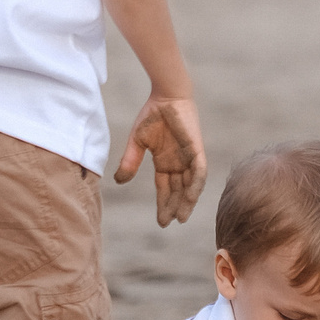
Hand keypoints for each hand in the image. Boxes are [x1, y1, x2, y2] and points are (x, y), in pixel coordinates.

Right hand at [114, 89, 205, 225]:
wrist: (166, 96)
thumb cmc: (152, 115)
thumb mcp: (137, 142)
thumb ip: (130, 161)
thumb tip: (119, 182)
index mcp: (165, 162)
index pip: (165, 188)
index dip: (163, 204)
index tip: (160, 222)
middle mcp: (179, 163)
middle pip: (177, 191)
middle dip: (173, 207)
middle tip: (168, 223)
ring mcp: (189, 158)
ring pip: (190, 185)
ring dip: (186, 201)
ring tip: (181, 217)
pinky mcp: (197, 150)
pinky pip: (199, 172)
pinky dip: (195, 185)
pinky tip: (191, 198)